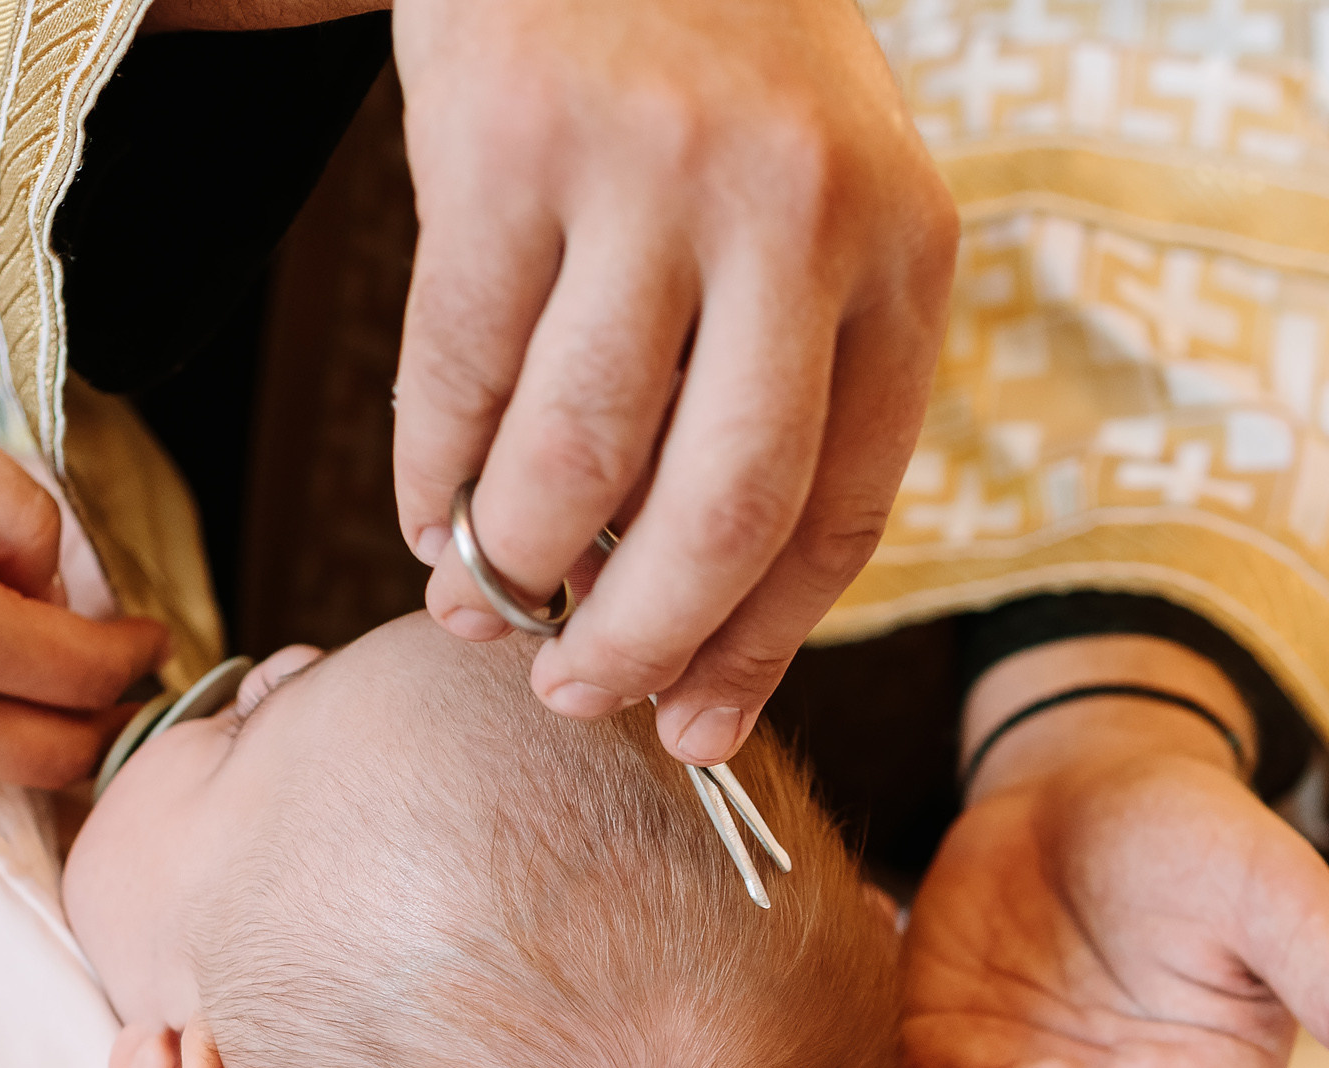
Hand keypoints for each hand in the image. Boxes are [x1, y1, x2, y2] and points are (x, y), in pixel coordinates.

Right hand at [391, 0, 955, 765]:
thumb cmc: (715, 79)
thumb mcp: (815, 208)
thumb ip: (776, 385)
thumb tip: (672, 614)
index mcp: (902, 249)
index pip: (840, 507)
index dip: (758, 645)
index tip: (695, 727)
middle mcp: (797, 212)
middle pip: (720, 512)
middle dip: (636, 642)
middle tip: (572, 694)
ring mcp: (650, 174)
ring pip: (575, 455)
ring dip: (514, 567)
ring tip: (479, 605)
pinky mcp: (507, 147)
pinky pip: (454, 371)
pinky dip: (428, 472)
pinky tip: (425, 514)